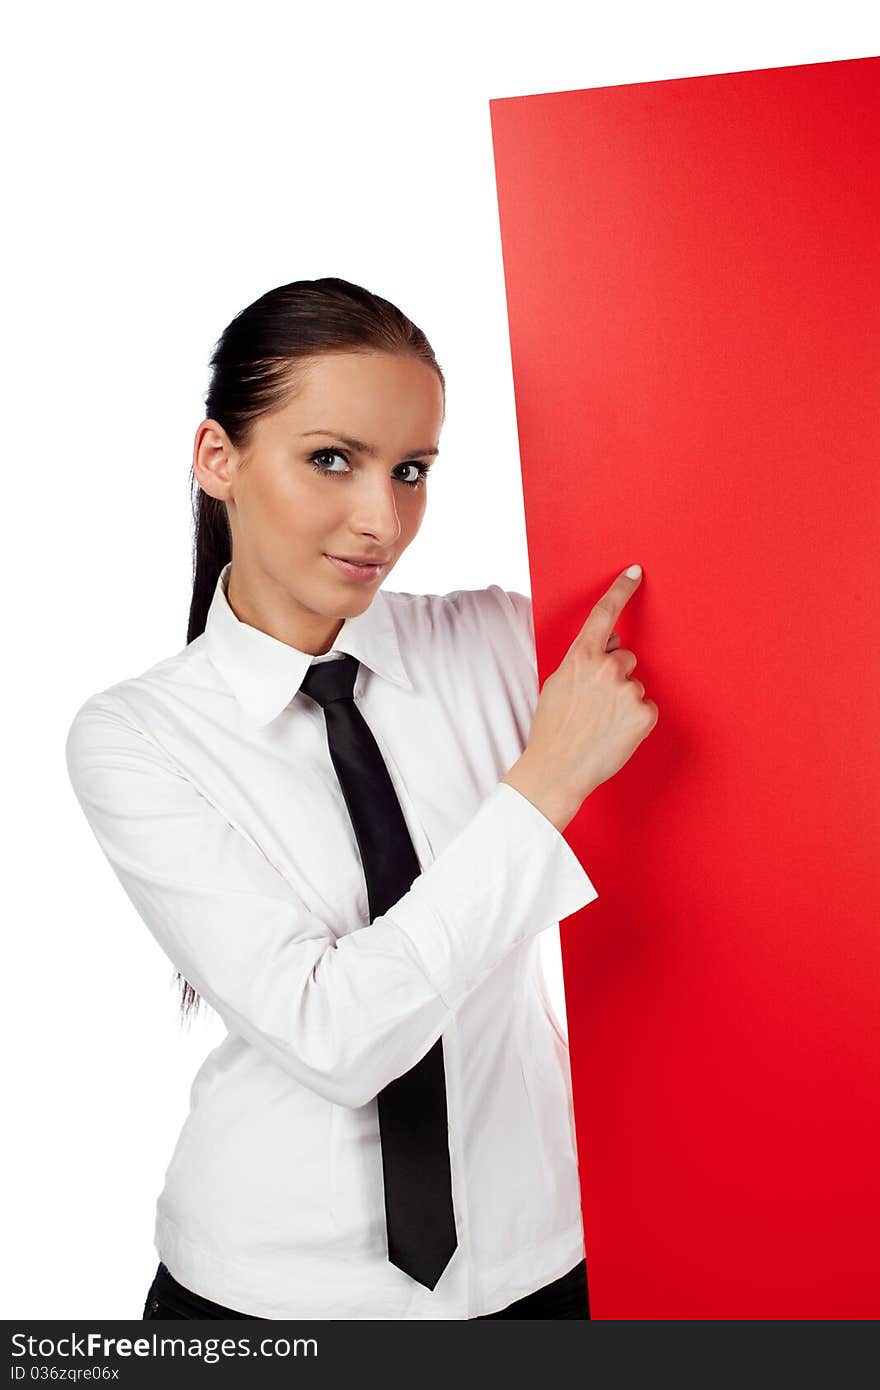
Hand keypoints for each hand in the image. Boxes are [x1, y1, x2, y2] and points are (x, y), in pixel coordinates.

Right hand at [502, 566, 657, 830]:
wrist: (557, 770)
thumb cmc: (552, 729)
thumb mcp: (556, 683)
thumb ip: (581, 661)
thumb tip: (606, 647)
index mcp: (581, 657)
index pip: (604, 613)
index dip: (621, 590)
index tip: (635, 572)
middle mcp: (607, 668)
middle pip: (625, 657)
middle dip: (614, 675)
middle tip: (593, 704)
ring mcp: (628, 690)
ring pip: (635, 685)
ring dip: (623, 700)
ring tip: (600, 724)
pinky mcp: (644, 713)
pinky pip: (646, 708)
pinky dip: (634, 720)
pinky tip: (614, 733)